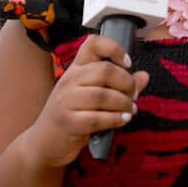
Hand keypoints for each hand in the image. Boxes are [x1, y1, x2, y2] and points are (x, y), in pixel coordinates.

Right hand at [21, 33, 148, 167]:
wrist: (44, 142)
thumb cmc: (71, 116)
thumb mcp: (92, 96)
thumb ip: (118, 85)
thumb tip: (144, 76)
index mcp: (76, 69)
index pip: (93, 43)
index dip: (114, 48)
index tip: (127, 63)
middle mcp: (69, 81)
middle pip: (105, 71)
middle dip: (127, 83)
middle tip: (133, 94)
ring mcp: (66, 102)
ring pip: (104, 96)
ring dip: (124, 103)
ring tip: (130, 110)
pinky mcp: (69, 122)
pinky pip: (98, 118)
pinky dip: (116, 119)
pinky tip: (122, 120)